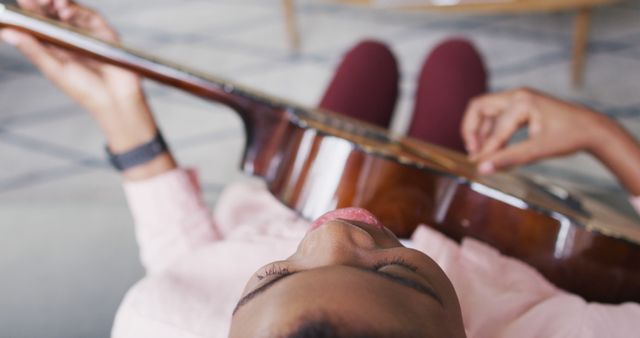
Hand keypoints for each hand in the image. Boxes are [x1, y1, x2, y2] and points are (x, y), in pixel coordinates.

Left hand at [0, 0, 154, 151]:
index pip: (40, 24)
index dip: (30, 12)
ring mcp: (89, 34)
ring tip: (50, 1)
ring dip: (60, 4)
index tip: (22, 2)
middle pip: (55, 14)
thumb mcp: (54, 70)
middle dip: (44, 4)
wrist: (115, 100)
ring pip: (72, 12)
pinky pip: (90, 17)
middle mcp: (72, 38)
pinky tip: (66, 11)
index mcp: (56, 48)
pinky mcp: (105, 33)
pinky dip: (78, 11)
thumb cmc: (86, 91)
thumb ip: (33, 50)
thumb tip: (7, 33)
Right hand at [461, 88, 610, 174]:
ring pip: (486, 111)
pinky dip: (492, 130)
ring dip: (480, 131)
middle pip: (479, 108)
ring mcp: (519, 98)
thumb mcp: (538, 150)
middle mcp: (517, 95)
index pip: (494, 129)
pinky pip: (497, 115)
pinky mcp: (522, 105)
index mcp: (521, 102)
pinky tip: (494, 147)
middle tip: (473, 153)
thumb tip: (482, 169)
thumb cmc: (570, 136)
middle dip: (471, 130)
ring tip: (482, 153)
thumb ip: (508, 158)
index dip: (485, 150)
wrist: (592, 129)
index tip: (476, 166)